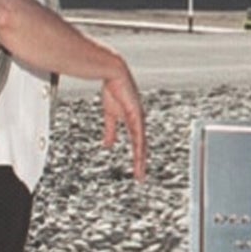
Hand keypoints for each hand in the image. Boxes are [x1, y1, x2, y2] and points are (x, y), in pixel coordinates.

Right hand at [101, 65, 146, 180]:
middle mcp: (139, 121)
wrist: (114, 73)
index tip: (138, 169)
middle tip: (140, 177)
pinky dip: (139, 146)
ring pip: (141, 143)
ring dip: (141, 159)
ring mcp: (139, 118)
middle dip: (141, 163)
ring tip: (140, 172)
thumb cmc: (113, 89)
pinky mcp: (136, 114)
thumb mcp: (110, 115)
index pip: (138, 143)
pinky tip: (139, 155)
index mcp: (134, 122)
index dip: (138, 157)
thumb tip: (108, 144)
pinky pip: (138, 134)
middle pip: (142, 146)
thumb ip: (110, 130)